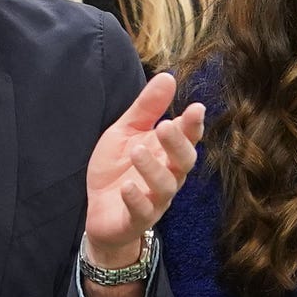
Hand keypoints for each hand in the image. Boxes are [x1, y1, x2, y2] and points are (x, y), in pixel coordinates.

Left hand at [84, 73, 204, 267]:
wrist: (100, 212)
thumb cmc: (118, 168)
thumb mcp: (127, 132)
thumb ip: (147, 108)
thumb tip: (168, 76)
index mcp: (167, 153)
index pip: (188, 138)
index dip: (193, 125)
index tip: (196, 108)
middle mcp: (168, 176)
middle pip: (183, 161)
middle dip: (177, 144)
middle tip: (165, 126)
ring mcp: (154, 200)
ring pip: (165, 186)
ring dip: (153, 168)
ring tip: (138, 151)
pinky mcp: (135, 220)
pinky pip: (142, 212)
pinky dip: (136, 199)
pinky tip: (126, 187)